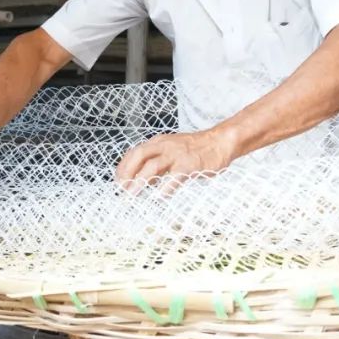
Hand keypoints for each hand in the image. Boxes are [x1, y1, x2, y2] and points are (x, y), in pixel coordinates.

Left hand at [114, 130, 236, 192]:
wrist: (220, 142)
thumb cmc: (195, 150)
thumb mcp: (172, 152)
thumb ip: (157, 165)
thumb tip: (142, 181)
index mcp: (158, 142)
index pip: (134, 152)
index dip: (123, 167)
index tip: (118, 181)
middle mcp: (164, 146)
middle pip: (139, 155)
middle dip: (127, 173)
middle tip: (121, 189)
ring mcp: (177, 155)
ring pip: (152, 166)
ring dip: (140, 181)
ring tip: (132, 194)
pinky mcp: (189, 164)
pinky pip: (174, 177)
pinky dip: (165, 188)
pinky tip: (159, 197)